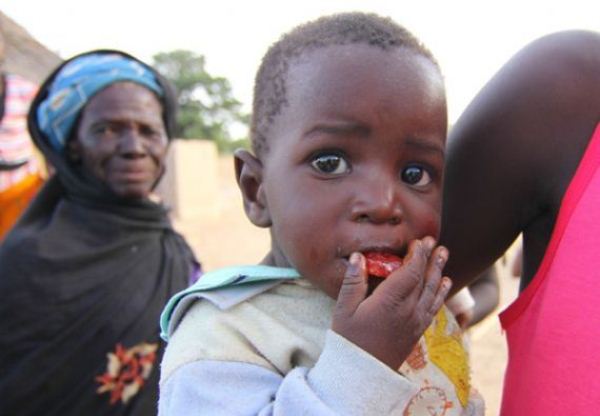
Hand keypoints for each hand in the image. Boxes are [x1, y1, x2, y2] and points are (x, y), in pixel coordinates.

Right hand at [331, 237, 451, 369]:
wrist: (363, 374)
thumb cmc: (349, 340)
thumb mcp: (343, 310)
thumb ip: (352, 282)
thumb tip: (357, 257)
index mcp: (390, 302)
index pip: (410, 272)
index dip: (417, 255)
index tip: (420, 240)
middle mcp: (408, 311)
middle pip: (424, 279)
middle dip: (430, 259)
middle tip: (435, 242)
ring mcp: (415, 322)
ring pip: (432, 292)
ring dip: (439, 272)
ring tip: (444, 255)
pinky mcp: (417, 332)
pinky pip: (433, 307)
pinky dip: (440, 293)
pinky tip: (444, 284)